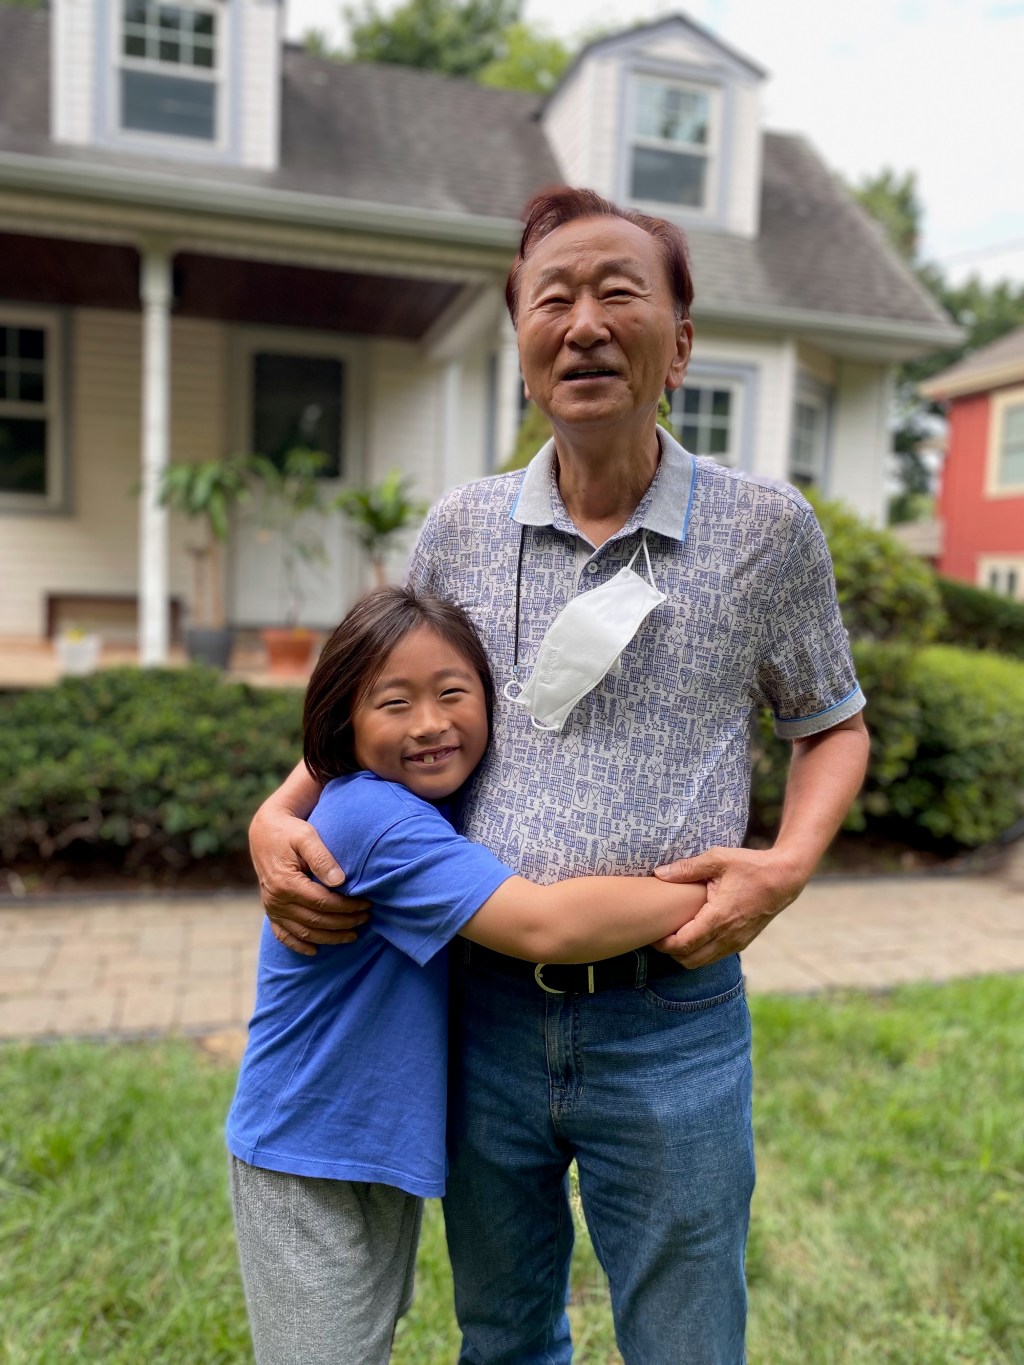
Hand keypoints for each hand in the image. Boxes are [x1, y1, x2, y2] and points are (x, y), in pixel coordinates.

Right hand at [250, 807, 368, 956]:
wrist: (265, 831)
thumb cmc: (290, 832)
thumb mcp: (306, 836)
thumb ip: (322, 858)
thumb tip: (340, 881)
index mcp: (286, 883)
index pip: (323, 903)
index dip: (347, 907)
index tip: (367, 904)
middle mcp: (276, 900)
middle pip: (316, 921)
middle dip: (344, 923)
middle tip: (366, 918)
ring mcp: (272, 908)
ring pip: (303, 932)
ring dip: (330, 937)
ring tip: (353, 934)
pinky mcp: (270, 911)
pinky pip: (283, 935)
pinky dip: (299, 945)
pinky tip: (315, 951)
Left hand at [650, 847, 808, 968]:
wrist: (784, 878)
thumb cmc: (750, 866)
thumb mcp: (717, 859)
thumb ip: (687, 868)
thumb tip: (659, 873)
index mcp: (719, 918)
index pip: (683, 944)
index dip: (663, 944)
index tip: (652, 932)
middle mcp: (728, 936)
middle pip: (689, 960)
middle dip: (670, 952)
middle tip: (660, 934)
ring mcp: (736, 942)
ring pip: (702, 962)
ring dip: (685, 954)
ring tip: (674, 934)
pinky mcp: (742, 942)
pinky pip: (714, 956)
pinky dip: (700, 952)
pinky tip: (693, 933)